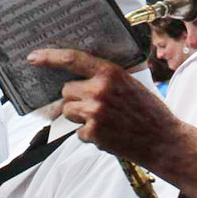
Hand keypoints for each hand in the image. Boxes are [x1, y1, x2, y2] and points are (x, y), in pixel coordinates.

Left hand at [34, 48, 180, 161]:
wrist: (163, 140)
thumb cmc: (148, 111)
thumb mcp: (130, 83)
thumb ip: (106, 77)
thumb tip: (77, 77)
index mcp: (110, 73)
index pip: (72, 60)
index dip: (49, 57)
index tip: (33, 57)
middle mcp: (99, 90)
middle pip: (66, 90)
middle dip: (75, 98)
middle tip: (95, 105)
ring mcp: (94, 112)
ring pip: (68, 111)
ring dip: (79, 116)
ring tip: (104, 120)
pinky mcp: (93, 132)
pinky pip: (77, 132)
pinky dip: (88, 135)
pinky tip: (108, 133)